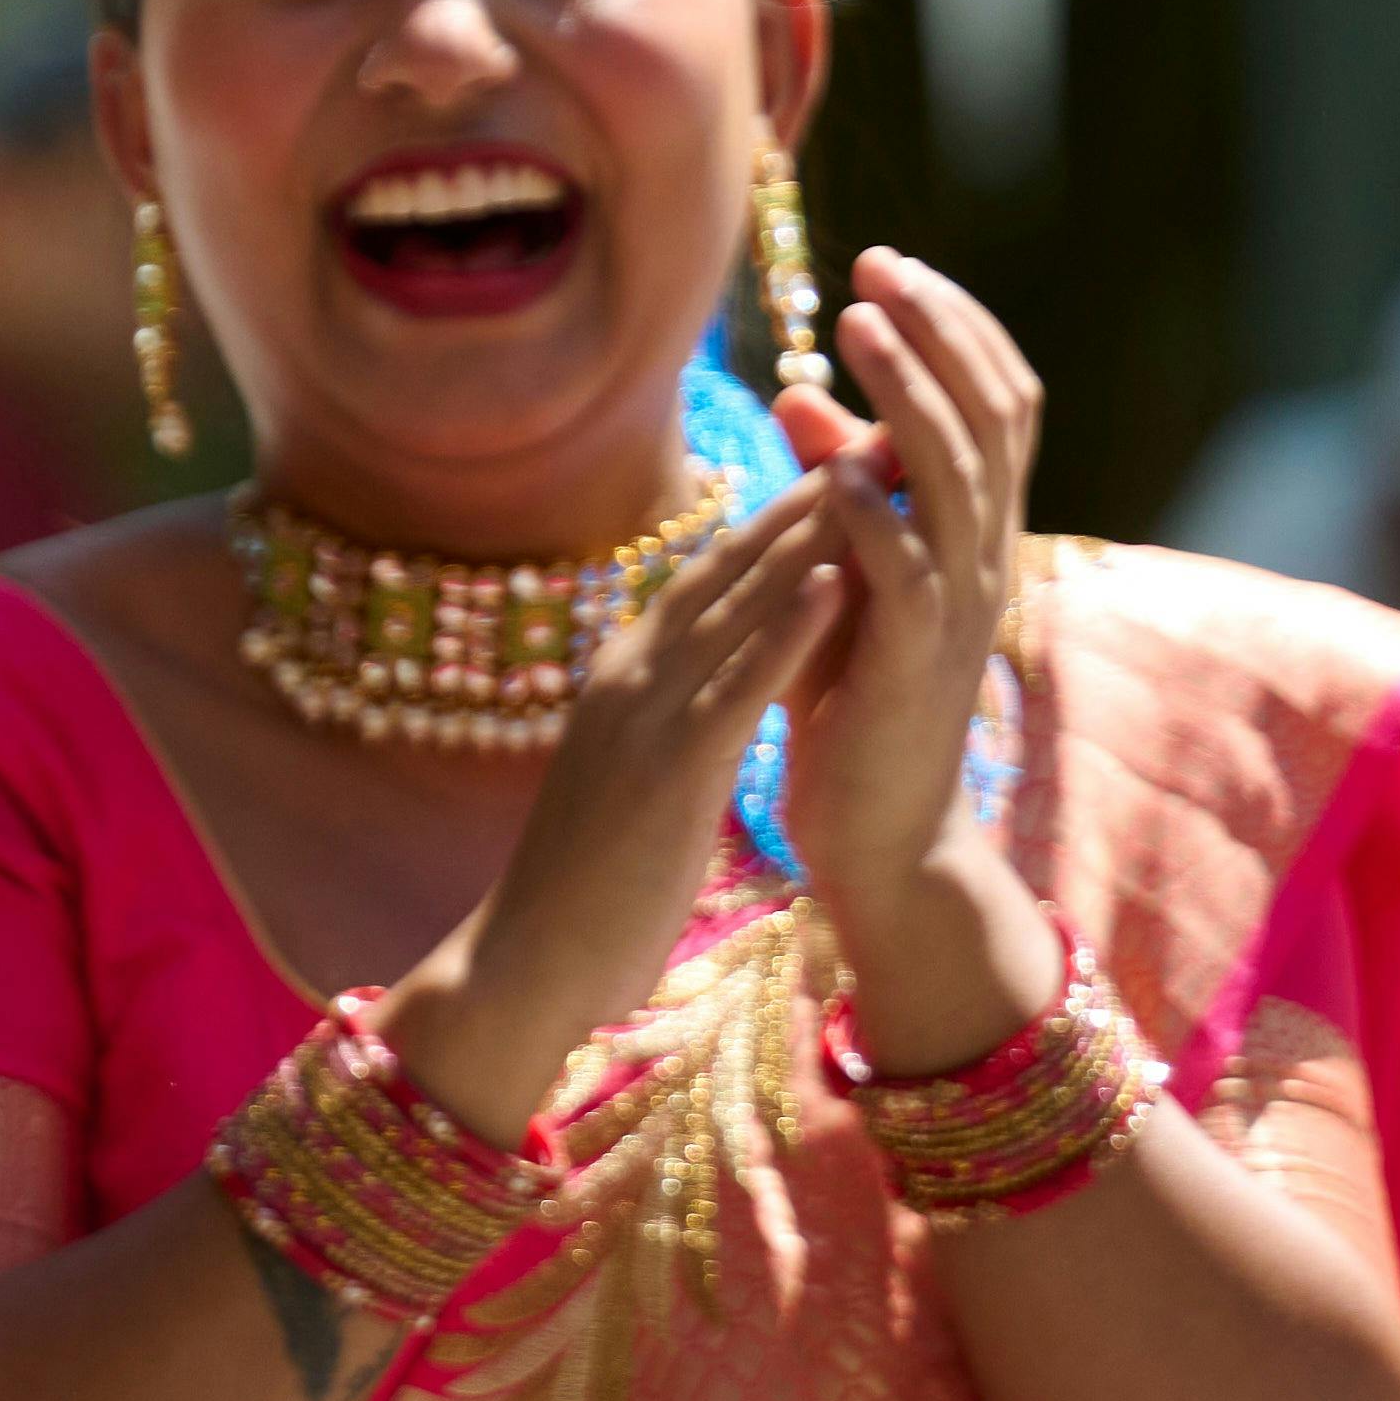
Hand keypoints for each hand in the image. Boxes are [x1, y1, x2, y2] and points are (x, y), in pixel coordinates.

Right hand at [380, 478, 844, 1135]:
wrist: (525, 962)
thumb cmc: (584, 886)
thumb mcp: (629, 779)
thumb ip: (665, 723)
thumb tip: (706, 694)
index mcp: (626, 677)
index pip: (712, 577)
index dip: (782, 518)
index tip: (845, 468)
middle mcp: (631, 675)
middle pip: (730, 569)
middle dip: (808, 503)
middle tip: (875, 437)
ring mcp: (644, 716)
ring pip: (739, 608)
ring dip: (811, 540)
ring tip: (874, 479)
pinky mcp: (667, 769)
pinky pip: (738, 686)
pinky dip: (789, 629)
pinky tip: (838, 585)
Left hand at [777, 250, 1064, 1061]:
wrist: (877, 828)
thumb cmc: (849, 692)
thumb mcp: (838, 570)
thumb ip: (831, 485)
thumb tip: (804, 394)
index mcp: (975, 528)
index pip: (996, 401)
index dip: (954, 327)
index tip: (890, 264)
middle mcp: (985, 556)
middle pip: (991, 416)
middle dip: (939, 332)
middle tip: (879, 264)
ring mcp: (958, 609)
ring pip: (955, 480)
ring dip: (908, 395)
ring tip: (859, 326)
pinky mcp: (912, 664)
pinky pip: (906, 575)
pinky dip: (873, 515)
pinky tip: (834, 466)